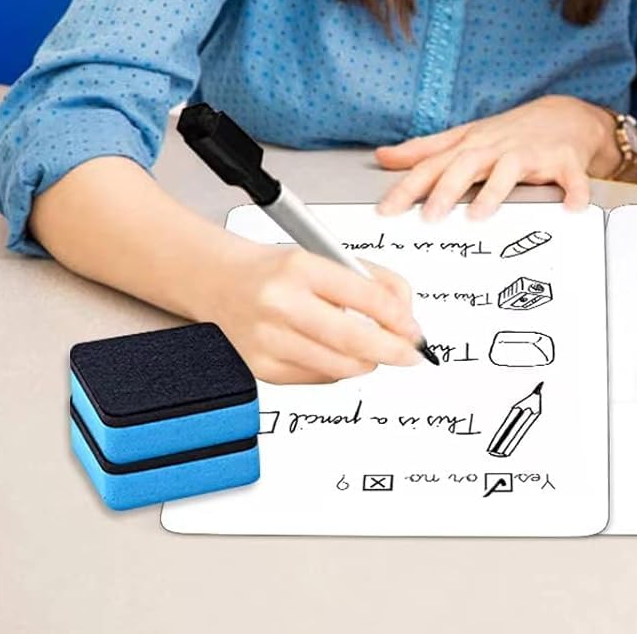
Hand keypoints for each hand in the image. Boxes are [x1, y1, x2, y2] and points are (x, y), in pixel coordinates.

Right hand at [212, 242, 421, 383]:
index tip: (414, 329)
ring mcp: (268, 339)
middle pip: (352, 340)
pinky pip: (316, 379)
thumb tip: (406, 316)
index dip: (399, 318)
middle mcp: (282, 304)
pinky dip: (339, 371)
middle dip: (392, 351)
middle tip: (412, 354)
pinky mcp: (261, 367)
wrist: (221, 281)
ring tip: (377, 353)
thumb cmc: (278, 270)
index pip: (364, 297)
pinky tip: (340, 355)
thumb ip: (373, 281)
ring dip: (368, 363)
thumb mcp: (327, 257)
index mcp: (302, 268)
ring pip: (337, 366)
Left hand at [375, 96, 612, 218]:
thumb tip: (384, 156)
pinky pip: (571, 177)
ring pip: (511, 169)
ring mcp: (532, 153)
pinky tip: (571, 207)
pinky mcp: (566, 161)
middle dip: (447, 189)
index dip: (409, 186)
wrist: (568, 115)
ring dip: (495, 190)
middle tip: (429, 216)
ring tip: (478, 214)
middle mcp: (499, 147)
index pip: (435, 164)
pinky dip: (574, 191)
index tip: (386, 209)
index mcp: (473, 145)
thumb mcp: (467, 137)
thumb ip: (426, 150)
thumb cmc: (512, 132)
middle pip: (468, 163)